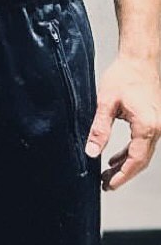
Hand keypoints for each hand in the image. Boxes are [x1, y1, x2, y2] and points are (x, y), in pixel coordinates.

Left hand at [85, 53, 160, 189]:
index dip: (122, 176)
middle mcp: (157, 128)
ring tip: (107, 174)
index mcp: (147, 126)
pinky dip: (130, 153)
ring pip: (143, 153)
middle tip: (105, 184)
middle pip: (141, 161)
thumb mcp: (106, 102)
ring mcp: (157, 125)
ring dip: (126, 165)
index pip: (136, 160)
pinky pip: (143, 143)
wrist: (139, 58)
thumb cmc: (125, 75)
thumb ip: (99, 129)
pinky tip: (116, 158)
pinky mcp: (153, 120)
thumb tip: (92, 151)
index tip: (109, 185)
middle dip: (123, 174)